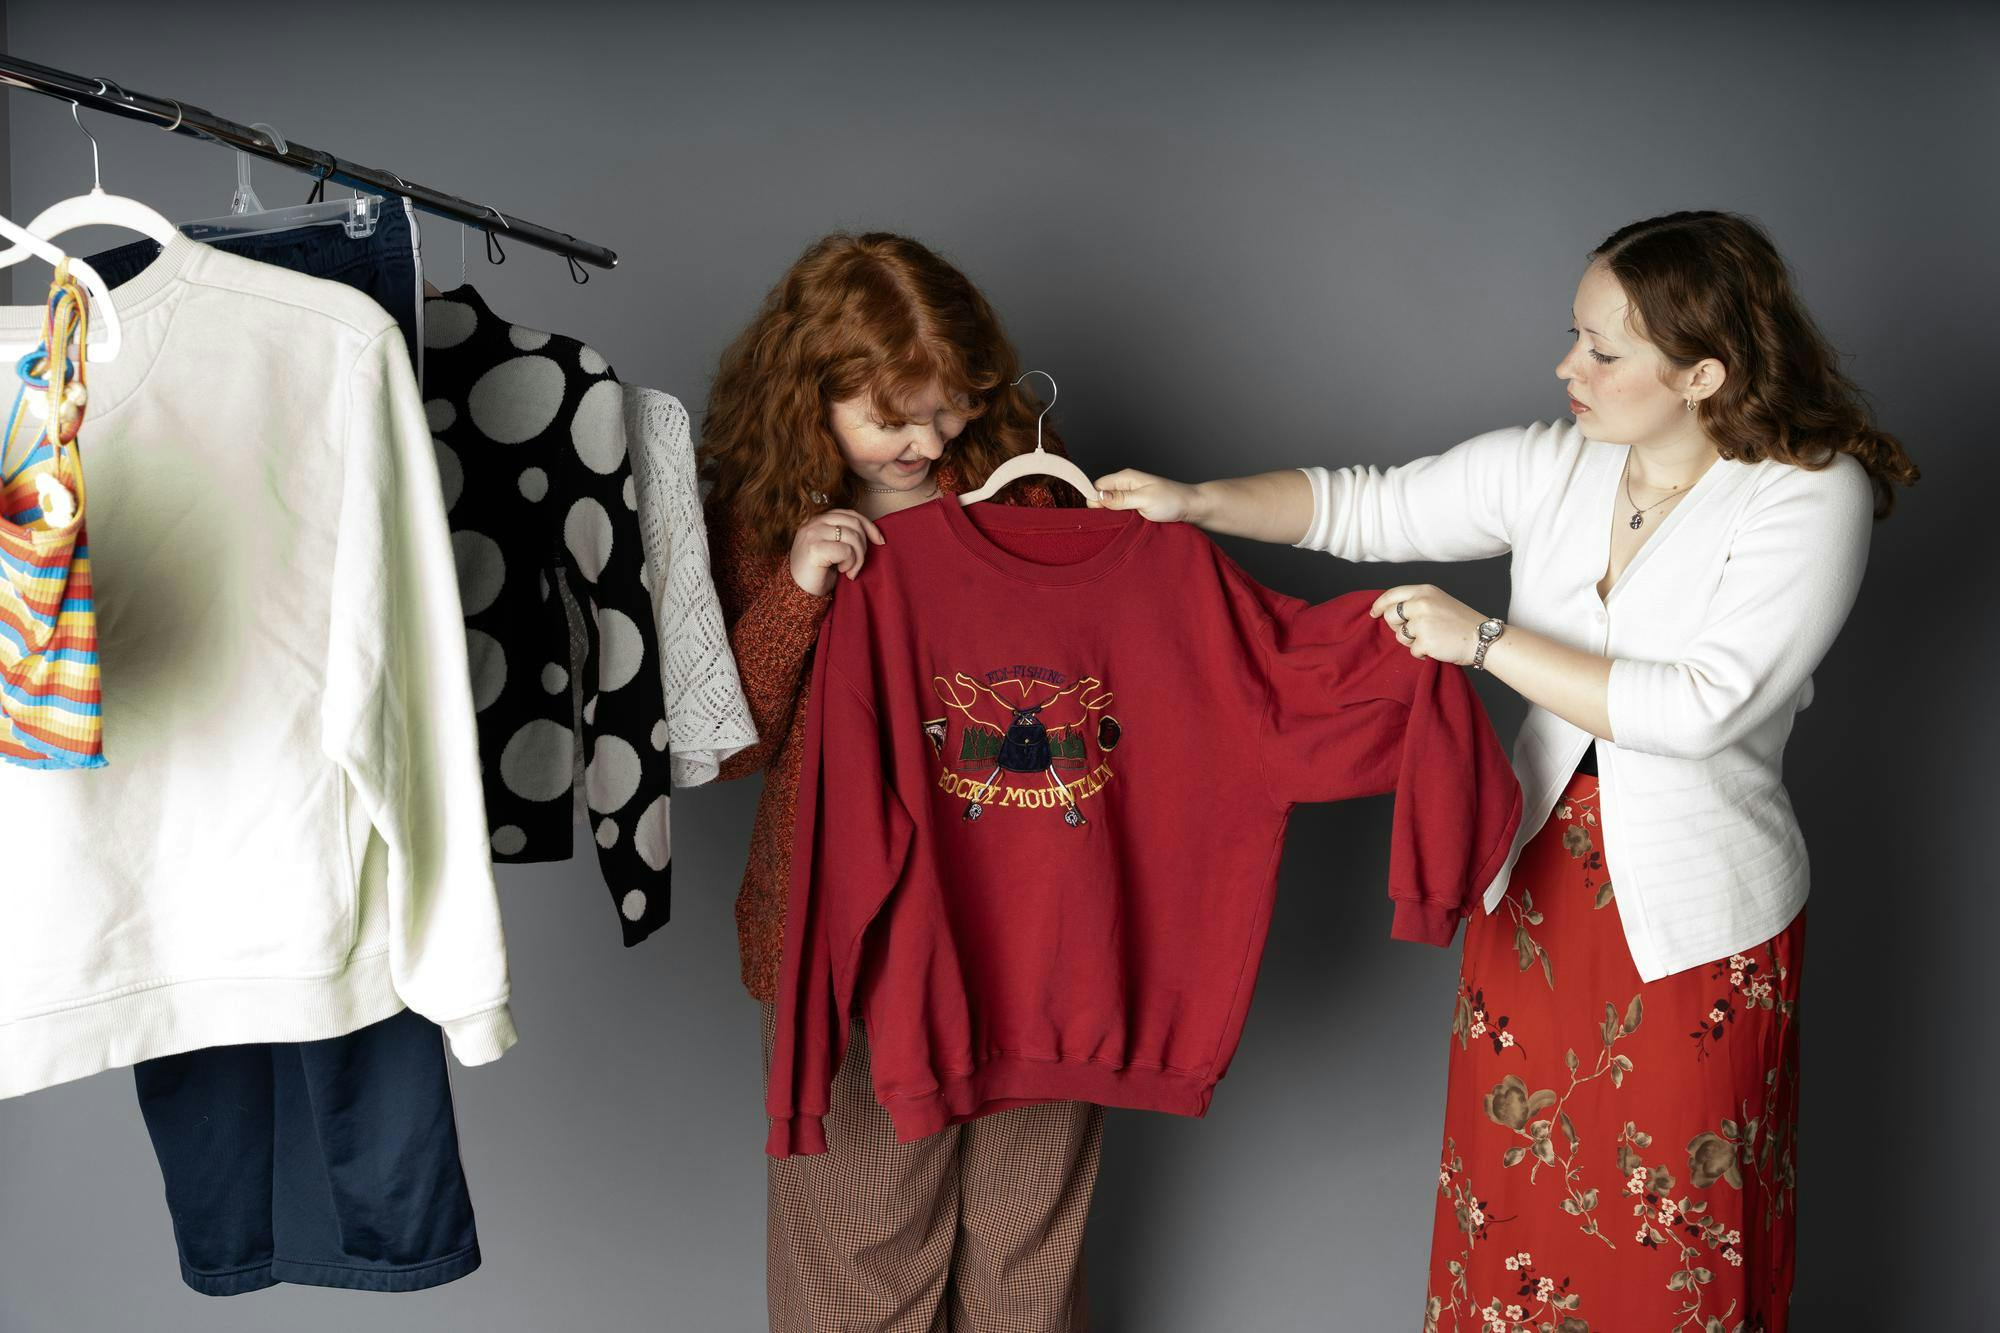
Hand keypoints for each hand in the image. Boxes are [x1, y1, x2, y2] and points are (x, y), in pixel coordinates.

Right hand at [789, 508, 884, 595]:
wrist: (798, 592)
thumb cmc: (819, 572)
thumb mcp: (834, 548)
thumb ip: (846, 536)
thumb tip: (875, 535)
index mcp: (819, 520)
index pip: (851, 514)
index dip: (869, 526)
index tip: (880, 541)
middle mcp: (814, 523)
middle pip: (854, 523)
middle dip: (863, 546)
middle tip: (857, 565)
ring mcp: (812, 533)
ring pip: (852, 536)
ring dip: (858, 558)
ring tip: (849, 571)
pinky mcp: (814, 547)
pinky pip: (846, 550)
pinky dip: (850, 563)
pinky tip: (842, 571)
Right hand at [1093, 469, 1203, 523]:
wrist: (1192, 507)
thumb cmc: (1172, 500)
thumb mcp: (1144, 500)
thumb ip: (1120, 499)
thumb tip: (1098, 496)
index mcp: (1125, 478)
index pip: (1097, 487)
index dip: (1095, 501)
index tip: (1103, 514)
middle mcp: (1125, 486)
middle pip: (1101, 498)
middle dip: (1103, 511)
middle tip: (1116, 522)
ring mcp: (1130, 497)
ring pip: (1111, 508)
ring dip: (1114, 518)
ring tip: (1125, 524)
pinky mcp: (1136, 508)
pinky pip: (1121, 514)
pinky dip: (1122, 521)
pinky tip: (1129, 527)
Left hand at [1368, 584, 1484, 665]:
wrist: (1483, 637)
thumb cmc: (1461, 622)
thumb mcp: (1439, 601)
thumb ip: (1416, 602)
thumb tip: (1390, 611)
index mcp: (1424, 591)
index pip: (1392, 594)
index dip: (1379, 604)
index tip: (1373, 613)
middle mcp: (1421, 603)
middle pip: (1390, 616)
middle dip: (1396, 626)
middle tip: (1413, 631)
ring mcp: (1422, 622)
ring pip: (1399, 636)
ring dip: (1411, 641)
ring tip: (1431, 638)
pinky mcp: (1424, 641)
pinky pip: (1412, 651)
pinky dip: (1422, 653)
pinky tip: (1437, 647)